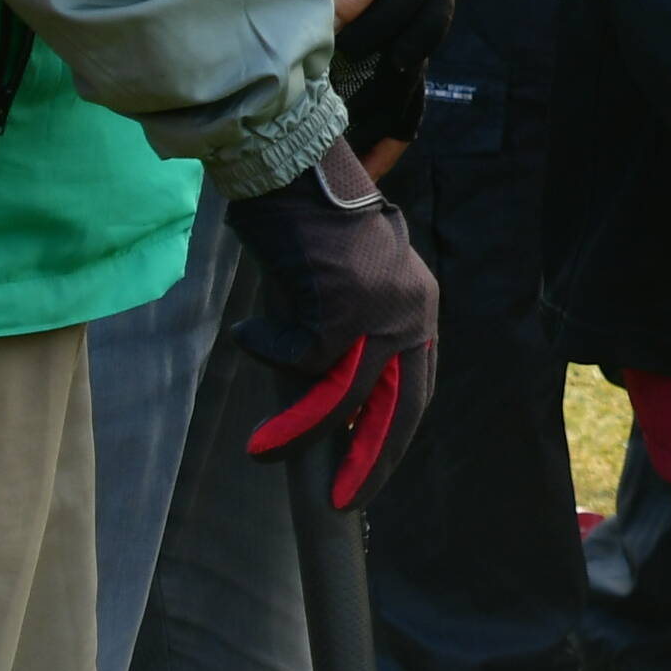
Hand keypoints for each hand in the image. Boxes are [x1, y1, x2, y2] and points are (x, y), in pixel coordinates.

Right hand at [228, 140, 440, 507]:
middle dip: (369, 459)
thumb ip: (347, 334)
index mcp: (419, 307)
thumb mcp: (344, 283)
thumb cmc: (308, 223)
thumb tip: (325, 402)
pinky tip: (251, 330)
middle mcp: (412, 311)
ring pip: (344, 393)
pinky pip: (302, 356)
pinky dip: (270, 351)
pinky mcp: (345, 303)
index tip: (369, 473)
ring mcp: (383, 308)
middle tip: (343, 503)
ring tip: (261, 453)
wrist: (294, 167)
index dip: (393, 434)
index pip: (417, 387)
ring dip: (301, 431)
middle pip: (398, 404)